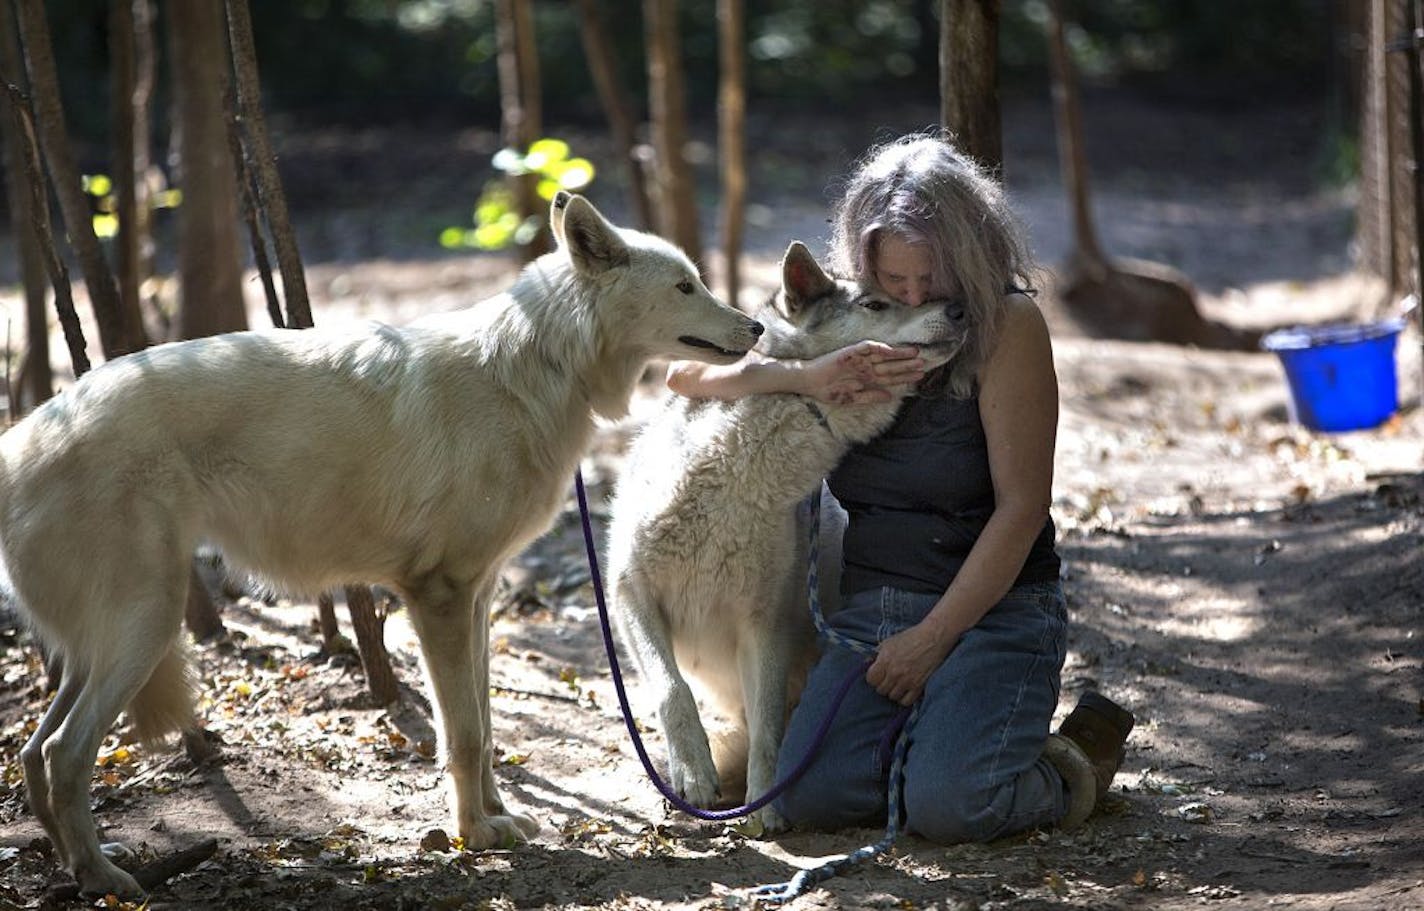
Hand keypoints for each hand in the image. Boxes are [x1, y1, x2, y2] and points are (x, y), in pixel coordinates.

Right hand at [799, 342, 923, 404]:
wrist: (808, 382)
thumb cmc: (827, 391)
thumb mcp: (851, 399)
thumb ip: (870, 397)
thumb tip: (890, 397)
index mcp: (867, 378)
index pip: (890, 377)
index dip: (905, 377)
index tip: (920, 376)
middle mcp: (865, 367)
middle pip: (890, 366)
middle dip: (907, 365)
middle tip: (925, 363)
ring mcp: (859, 359)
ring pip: (883, 356)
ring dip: (898, 355)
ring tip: (915, 354)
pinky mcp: (850, 352)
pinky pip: (867, 348)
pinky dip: (878, 348)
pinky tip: (890, 349)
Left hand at [865, 622, 956, 705]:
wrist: (934, 638)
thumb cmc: (912, 637)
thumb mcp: (890, 642)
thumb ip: (878, 654)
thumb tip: (868, 663)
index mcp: (885, 660)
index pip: (871, 680)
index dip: (874, 678)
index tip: (878, 676)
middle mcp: (894, 672)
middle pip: (881, 690)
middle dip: (883, 685)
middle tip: (889, 680)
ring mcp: (906, 681)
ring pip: (892, 697)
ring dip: (894, 691)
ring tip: (898, 684)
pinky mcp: (919, 686)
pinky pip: (906, 701)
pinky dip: (904, 698)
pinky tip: (906, 691)